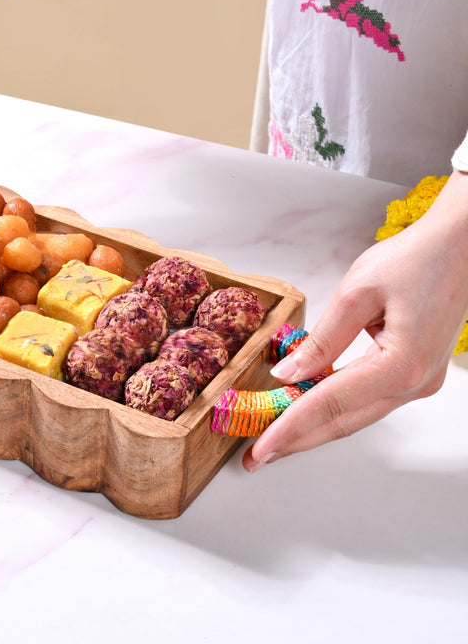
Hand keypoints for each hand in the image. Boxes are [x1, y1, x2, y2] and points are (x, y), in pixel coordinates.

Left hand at [243, 170, 467, 470]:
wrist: (458, 247)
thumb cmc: (413, 260)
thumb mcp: (357, 293)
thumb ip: (322, 340)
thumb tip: (287, 374)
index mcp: (401, 364)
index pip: (330, 404)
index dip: (289, 428)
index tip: (259, 449)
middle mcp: (415, 382)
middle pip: (344, 421)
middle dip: (297, 440)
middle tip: (256, 456)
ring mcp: (420, 381)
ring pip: (356, 415)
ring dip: (314, 425)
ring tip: (273, 435)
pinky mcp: (416, 373)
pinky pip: (367, 398)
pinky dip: (334, 405)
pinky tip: (305, 407)